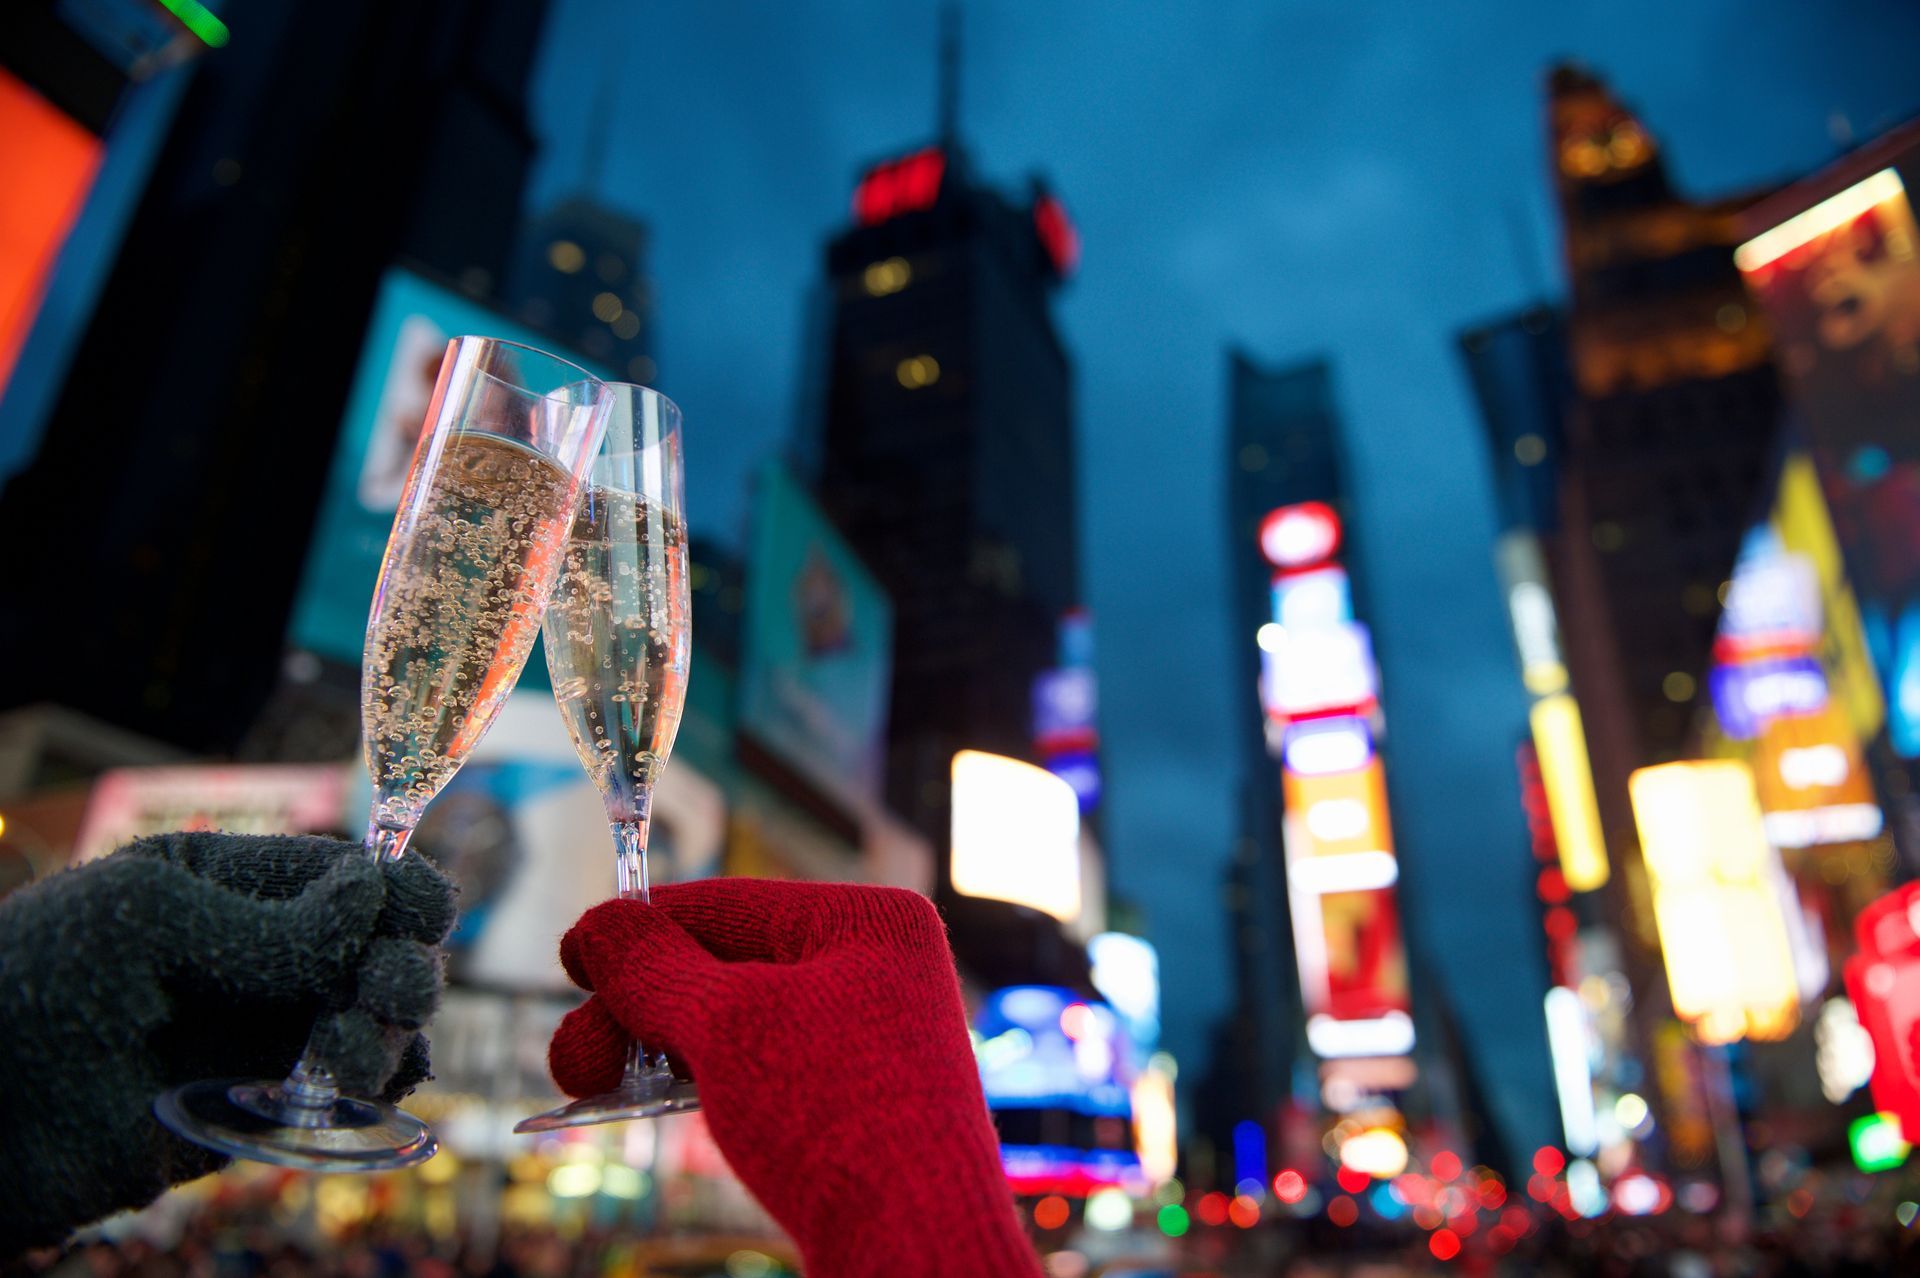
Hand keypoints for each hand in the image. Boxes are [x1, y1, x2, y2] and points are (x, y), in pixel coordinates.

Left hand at [0, 833, 454, 1254]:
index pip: (349, 874)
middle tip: (383, 992)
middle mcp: (262, 955)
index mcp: (232, 885)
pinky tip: (342, 1087)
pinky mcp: (260, 1106)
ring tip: (340, 1052)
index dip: (401, 888)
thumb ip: (270, 921)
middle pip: (383, 948)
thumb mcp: (145, 919)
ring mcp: (263, 1032)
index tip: (422, 913)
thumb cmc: (33, 983)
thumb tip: (374, 893)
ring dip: (387, 1031)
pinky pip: (349, 1095)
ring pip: (380, 1022)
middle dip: (403, 964)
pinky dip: (372, 1089)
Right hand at [549, 879, 1042, 1277]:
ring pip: (735, 1025)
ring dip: (654, 1050)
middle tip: (573, 1059)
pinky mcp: (855, 1103)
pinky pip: (759, 1070)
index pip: (729, 906)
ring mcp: (868, 1038)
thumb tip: (599, 925)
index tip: (571, 957)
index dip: (640, 928)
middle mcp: (876, 969)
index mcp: (868, 922)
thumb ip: (654, 970)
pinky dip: (698, 1080)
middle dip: (636, 1009)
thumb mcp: (727, 1026)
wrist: (913, 1243)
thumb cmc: (833, 1117)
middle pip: (724, 967)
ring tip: (587, 1086)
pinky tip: (646, 1102)